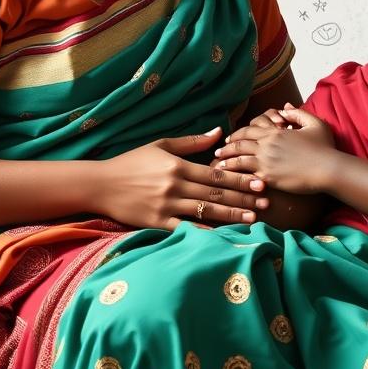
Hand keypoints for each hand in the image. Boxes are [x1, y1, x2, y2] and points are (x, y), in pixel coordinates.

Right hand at [98, 127, 268, 230]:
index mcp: (177, 165)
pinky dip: (205, 232)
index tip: (260, 183)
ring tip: (253, 219)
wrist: (101, 184)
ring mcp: (166, 206)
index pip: (216, 174)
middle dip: (243, 198)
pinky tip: (222, 236)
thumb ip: (192, 142)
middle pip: (216, 193)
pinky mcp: (157, 223)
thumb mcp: (161, 146)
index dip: (241, 179)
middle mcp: (174, 186)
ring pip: (206, 211)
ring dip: (232, 215)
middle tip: (266, 202)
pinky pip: (186, 229)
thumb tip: (220, 132)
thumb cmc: (132, 163)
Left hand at [214, 107, 337, 194]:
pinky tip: (228, 179)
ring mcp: (265, 160)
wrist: (328, 169)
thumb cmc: (324, 148)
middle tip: (217, 152)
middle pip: (240, 142)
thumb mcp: (314, 124)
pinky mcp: (267, 176)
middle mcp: (267, 144)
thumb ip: (298, 113)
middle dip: (226, 147)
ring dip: (225, 161)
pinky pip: (244, 174)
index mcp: (276, 131)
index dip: (238, 134)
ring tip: (216, 166)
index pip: (250, 129)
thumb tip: (285, 106)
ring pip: (238, 158)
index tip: (229, 139)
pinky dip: (233, 175)